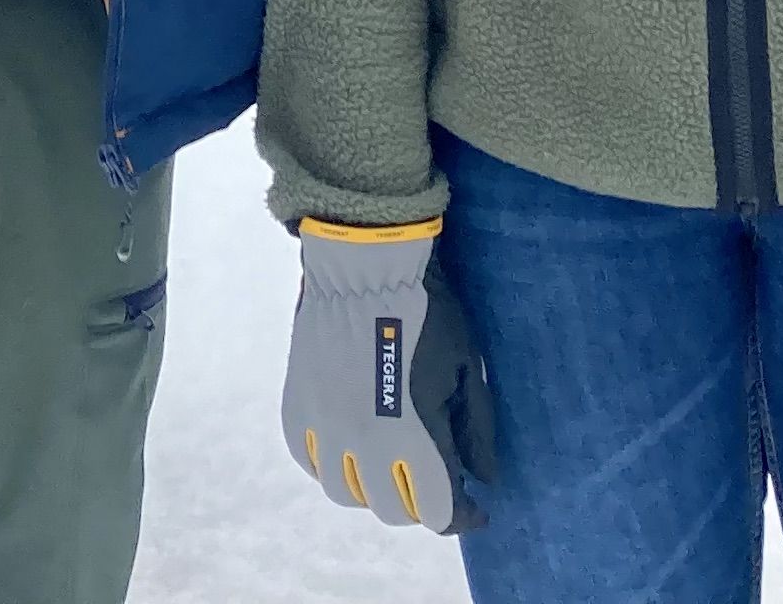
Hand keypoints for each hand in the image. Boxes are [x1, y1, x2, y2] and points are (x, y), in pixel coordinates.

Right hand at [279, 219, 491, 532]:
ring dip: (374, 490)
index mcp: (414, 438)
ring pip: (346, 494)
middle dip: (421, 503)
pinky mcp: (298, 408)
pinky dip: (332, 466)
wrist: (364, 265)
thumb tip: (483, 479)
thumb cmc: (427, 313)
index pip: (439, 510)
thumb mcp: (464, 370)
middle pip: (392, 510)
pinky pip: (310, 461)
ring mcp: (325, 428)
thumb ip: (475, 430)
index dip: (463, 516)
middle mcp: (364, 444)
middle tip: (436, 480)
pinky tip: (352, 449)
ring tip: (392, 467)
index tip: (476, 507)